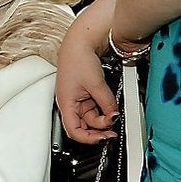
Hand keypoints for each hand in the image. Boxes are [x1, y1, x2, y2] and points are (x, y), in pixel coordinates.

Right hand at [56, 26, 118, 143]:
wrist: (80, 43)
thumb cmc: (79, 59)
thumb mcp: (97, 84)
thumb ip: (107, 103)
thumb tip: (115, 116)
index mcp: (66, 103)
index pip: (74, 131)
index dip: (89, 138)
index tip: (104, 138)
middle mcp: (69, 103)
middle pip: (83, 126)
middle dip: (99, 128)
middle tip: (112, 129)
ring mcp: (77, 98)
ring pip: (91, 117)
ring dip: (103, 118)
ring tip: (114, 113)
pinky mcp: (84, 93)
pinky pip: (94, 107)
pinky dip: (103, 109)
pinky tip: (110, 107)